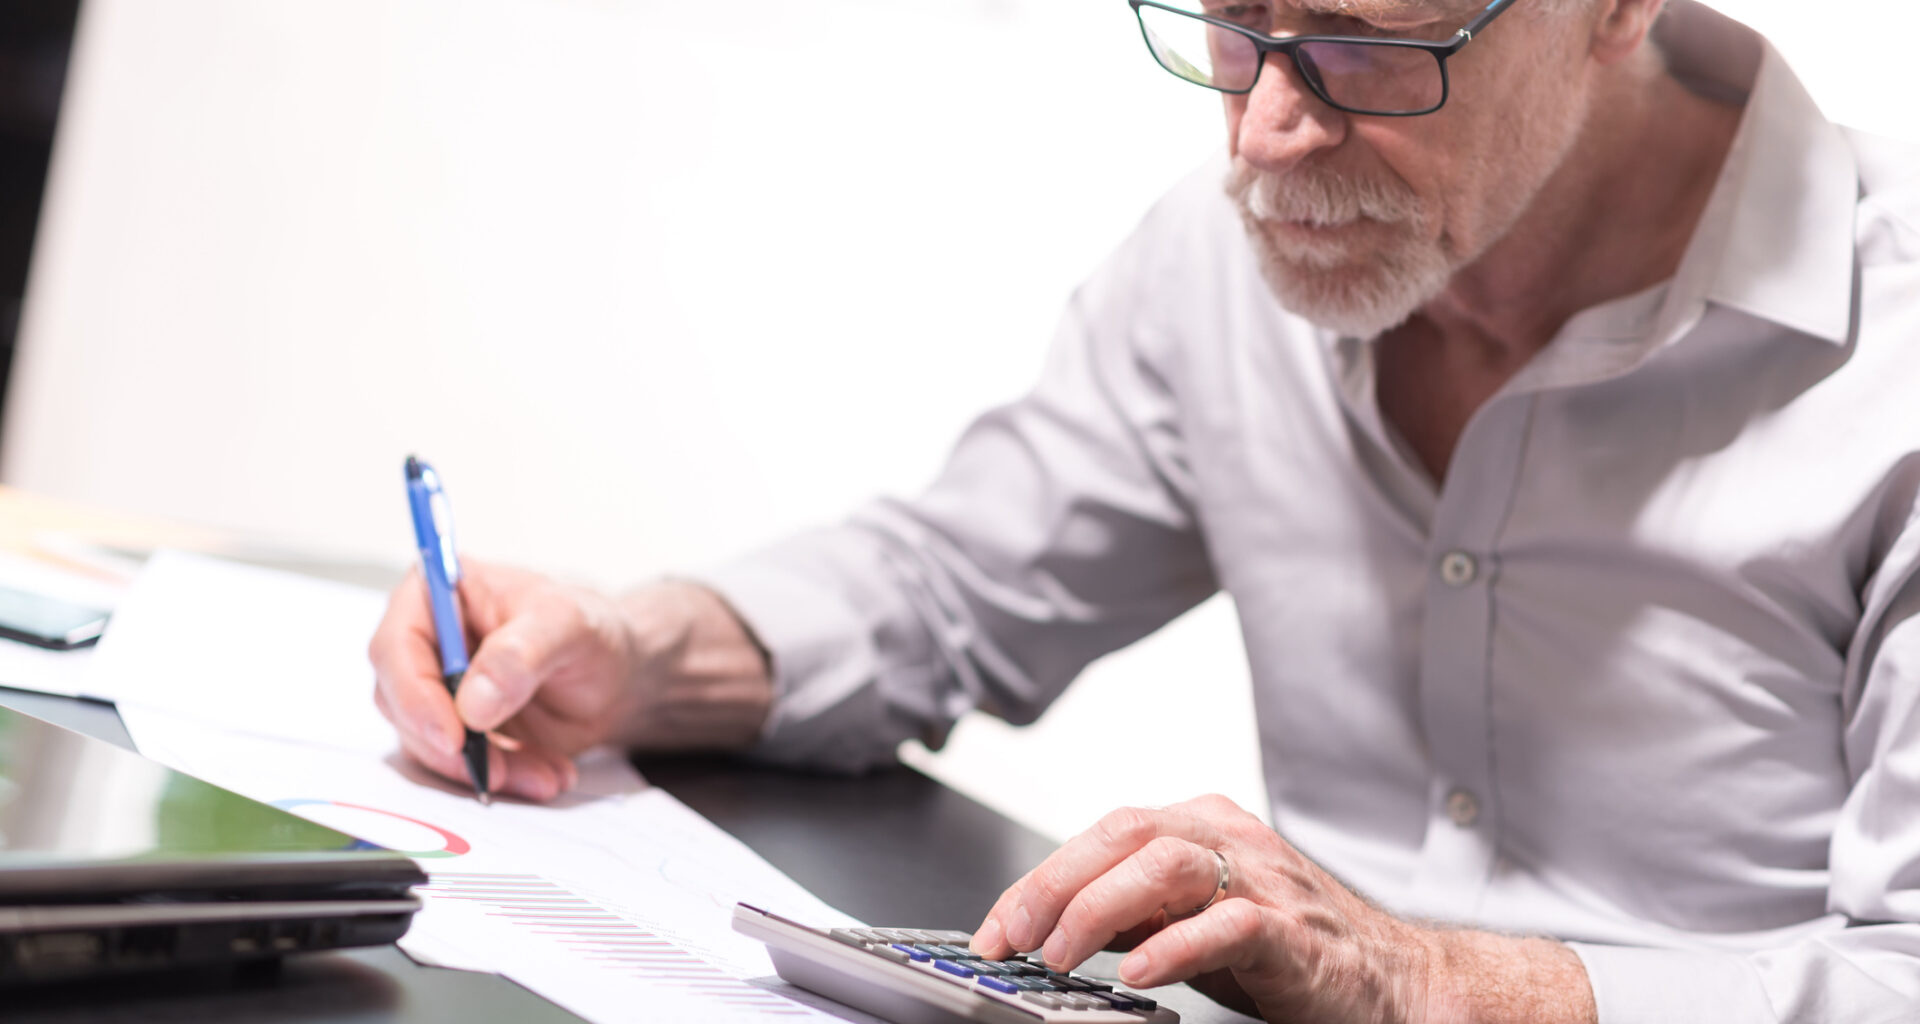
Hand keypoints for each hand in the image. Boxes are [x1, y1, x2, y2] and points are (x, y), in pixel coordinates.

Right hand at [368, 561, 772, 801]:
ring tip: (545, 774)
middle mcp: (425, 644)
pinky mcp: (456, 733)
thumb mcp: (568, 625)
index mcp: (435, 595)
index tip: (454, 736)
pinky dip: (502, 779)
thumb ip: (521, 653)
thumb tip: (472, 703)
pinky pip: (459, 767)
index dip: (414, 696)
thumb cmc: (588, 631)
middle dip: (451, 748)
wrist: (616, 673)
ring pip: (429, 745)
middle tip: (499, 772)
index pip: (395, 647)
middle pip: (401, 705)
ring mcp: (436, 692)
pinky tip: (546, 774)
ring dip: (484, 770)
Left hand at [970, 794, 1439, 1023]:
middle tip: (1011, 936)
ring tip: (1061, 953)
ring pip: (1166, 865)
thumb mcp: (1196, 916)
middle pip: (1126, 833)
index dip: (1040, 877)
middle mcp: (1229, 838)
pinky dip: (1173, 946)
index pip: (1103, 833)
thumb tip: (1050, 924)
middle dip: (1055, 884)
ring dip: (1100, 908)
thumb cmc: (1290, 946)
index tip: (995, 926)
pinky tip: (1137, 972)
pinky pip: (1226, 925)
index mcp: (1201, 825)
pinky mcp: (1291, 931)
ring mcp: (1263, 880)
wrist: (1392, 979)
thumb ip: (1134, 909)